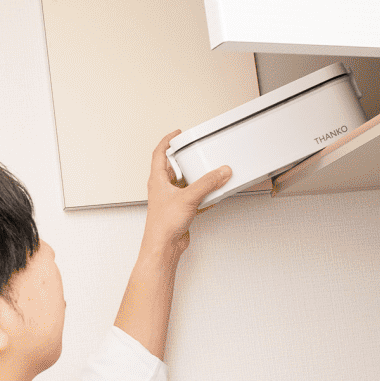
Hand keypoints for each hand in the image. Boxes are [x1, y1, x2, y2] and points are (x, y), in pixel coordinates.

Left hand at [143, 130, 231, 257]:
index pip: (159, 154)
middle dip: (185, 160)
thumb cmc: (163, 225)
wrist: (163, 246)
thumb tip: (221, 172)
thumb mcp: (188, 198)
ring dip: (197, 178)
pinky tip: (213, 196)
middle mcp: (162, 188)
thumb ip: (207, 183)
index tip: (176, 134)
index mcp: (157, 180)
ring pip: (185, 183)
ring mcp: (170, 200)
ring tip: (210, 172)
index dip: (167, 141)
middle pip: (173, 168)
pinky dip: (203, 195)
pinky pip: (192, 197)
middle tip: (196, 152)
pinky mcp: (179, 210)